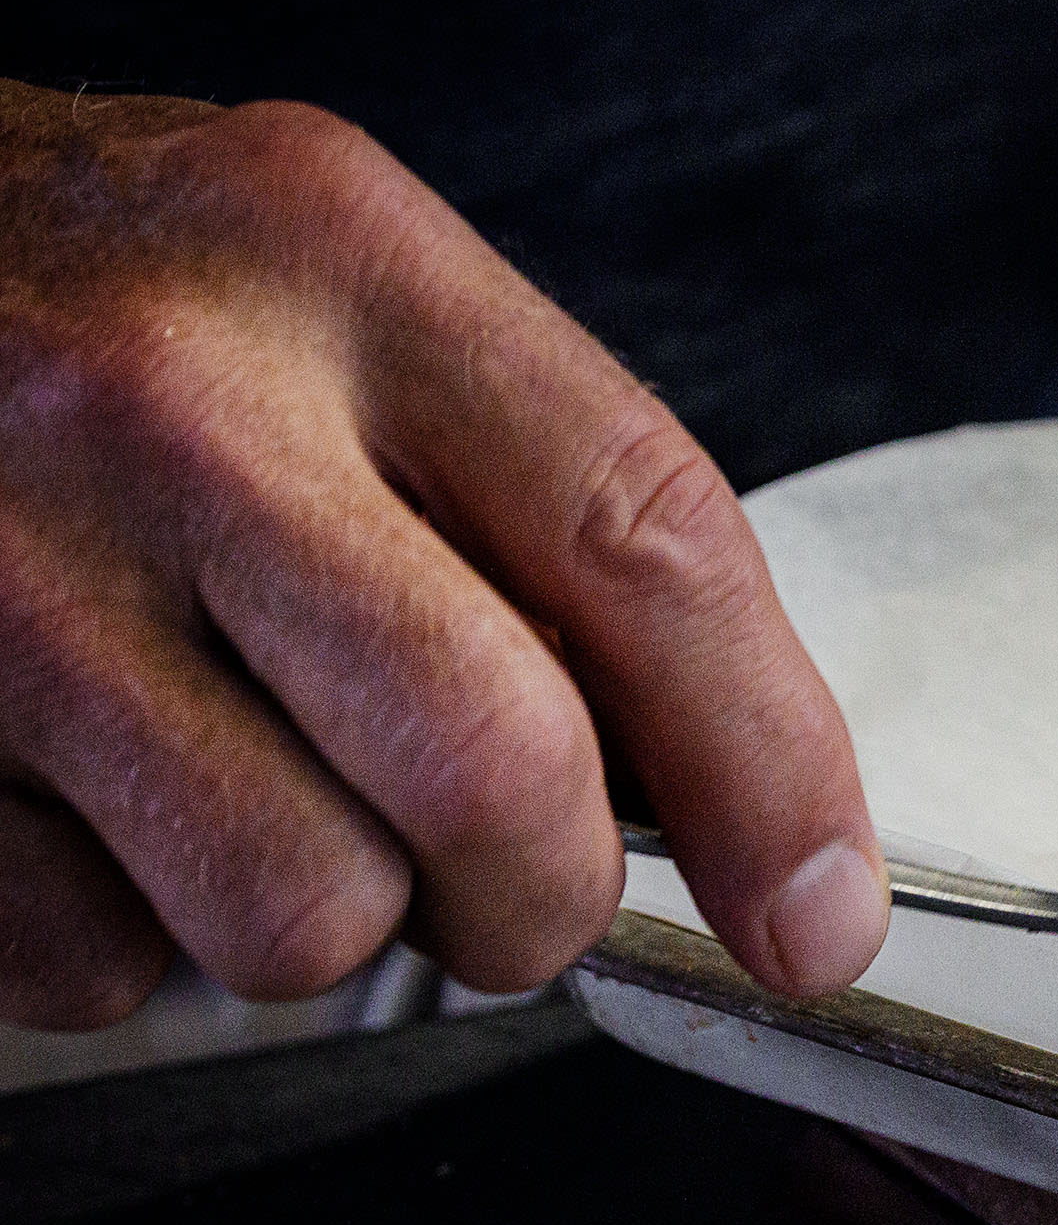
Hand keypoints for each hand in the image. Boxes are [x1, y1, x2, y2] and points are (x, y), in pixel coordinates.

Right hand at [0, 86, 887, 1029]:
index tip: (816, 917)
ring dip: (320, 917)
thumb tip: (752, 821)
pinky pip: (96, 966)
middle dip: (538, 891)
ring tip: (244, 785)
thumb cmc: (71, 300)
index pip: (647, 544)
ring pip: (300, 917)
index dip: (774, 770)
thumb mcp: (324, 298)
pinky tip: (77, 793)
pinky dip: (123, 935)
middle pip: (493, 772)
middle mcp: (163, 396)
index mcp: (334, 258)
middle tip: (504, 878)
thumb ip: (531, 511)